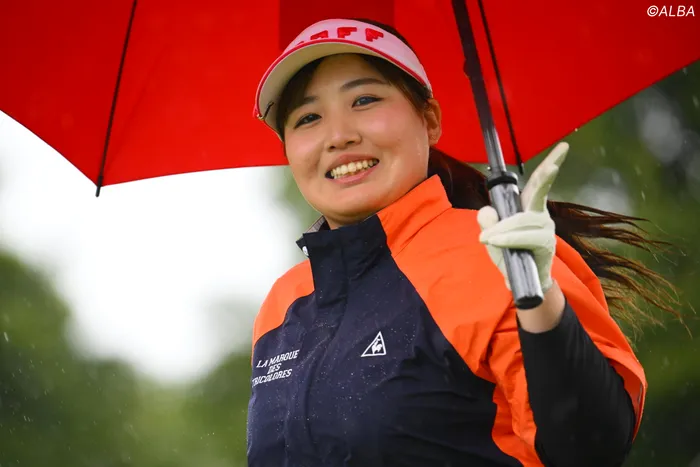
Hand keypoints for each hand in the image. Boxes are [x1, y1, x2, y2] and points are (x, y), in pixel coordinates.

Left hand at [476, 142, 568, 293]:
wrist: (522, 284)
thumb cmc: (509, 255)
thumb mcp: (493, 236)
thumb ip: (488, 221)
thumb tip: (487, 210)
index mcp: (529, 208)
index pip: (536, 183)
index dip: (549, 166)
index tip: (564, 147)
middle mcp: (541, 215)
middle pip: (540, 191)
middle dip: (546, 176)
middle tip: (553, 164)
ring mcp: (545, 229)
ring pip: (520, 221)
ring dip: (500, 230)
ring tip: (485, 238)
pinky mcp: (545, 245)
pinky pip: (522, 238)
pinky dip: (506, 239)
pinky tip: (494, 241)